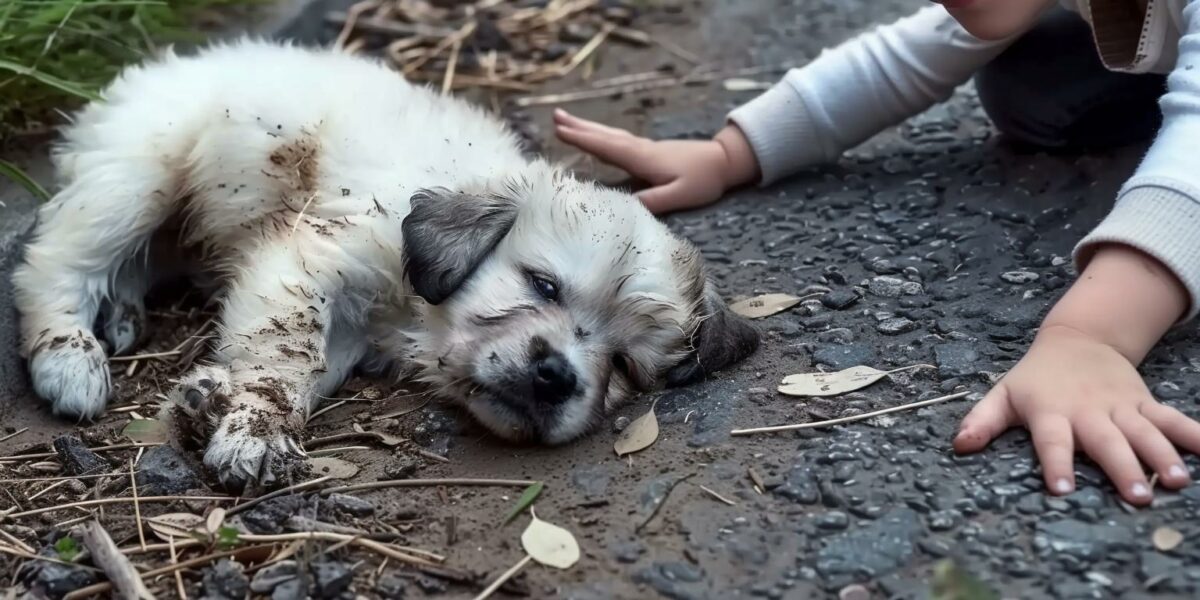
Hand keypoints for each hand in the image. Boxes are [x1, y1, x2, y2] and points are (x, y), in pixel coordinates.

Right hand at [553, 109, 759, 213]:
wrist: (724, 160)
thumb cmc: (704, 179)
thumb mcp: (681, 195)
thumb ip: (654, 200)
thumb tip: (624, 207)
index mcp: (643, 158)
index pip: (607, 147)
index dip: (583, 139)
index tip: (560, 131)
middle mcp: (640, 149)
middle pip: (603, 136)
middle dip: (578, 127)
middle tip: (554, 117)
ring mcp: (644, 148)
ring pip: (609, 135)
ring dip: (587, 128)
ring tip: (566, 121)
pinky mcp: (649, 151)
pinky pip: (617, 141)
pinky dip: (600, 136)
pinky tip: (596, 138)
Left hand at [954, 324, 1199, 504]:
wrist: (1077, 339)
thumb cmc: (1035, 378)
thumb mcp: (1004, 394)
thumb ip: (982, 420)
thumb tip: (959, 445)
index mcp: (1051, 413)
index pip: (1051, 441)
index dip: (1055, 463)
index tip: (1062, 489)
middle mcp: (1088, 411)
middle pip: (1106, 442)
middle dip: (1122, 467)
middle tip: (1138, 495)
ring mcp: (1120, 407)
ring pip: (1144, 432)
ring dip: (1163, 455)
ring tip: (1179, 481)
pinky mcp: (1144, 403)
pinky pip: (1172, 418)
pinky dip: (1194, 433)